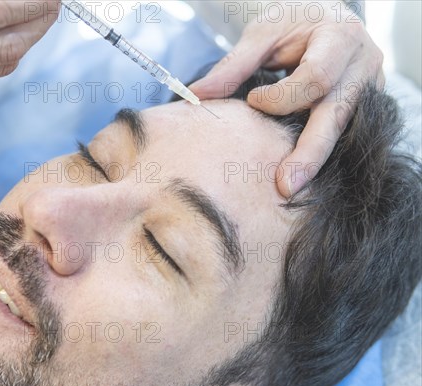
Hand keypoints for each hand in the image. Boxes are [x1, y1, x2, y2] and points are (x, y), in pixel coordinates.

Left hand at [189, 1, 384, 197]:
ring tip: (289, 188)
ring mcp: (369, 90)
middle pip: (336, 116)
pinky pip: (342, 135)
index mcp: (341, 37)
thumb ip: (234, 64)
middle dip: (310, 153)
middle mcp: (363, 66)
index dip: (283, 96)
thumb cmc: (295, 21)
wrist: (327, 18)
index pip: (316, 76)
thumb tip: (197, 94)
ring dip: (314, 161)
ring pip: (341, 132)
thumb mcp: (264, 32)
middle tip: (285, 185)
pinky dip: (319, 152)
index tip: (253, 101)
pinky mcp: (365, 108)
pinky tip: (299, 173)